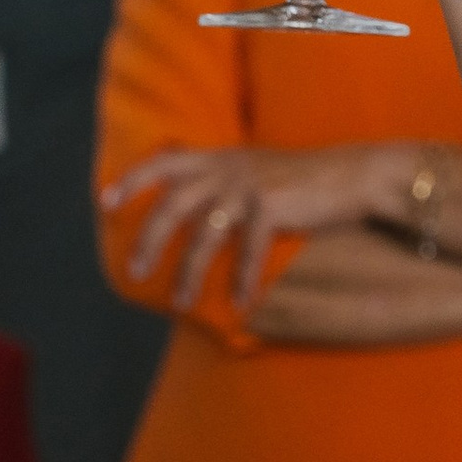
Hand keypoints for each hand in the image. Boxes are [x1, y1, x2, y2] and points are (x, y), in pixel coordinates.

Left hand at [106, 139, 424, 311]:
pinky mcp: (271, 205)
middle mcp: (227, 168)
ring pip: (203, 235)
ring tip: (179, 301)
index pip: (163, 161)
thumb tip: (202, 212)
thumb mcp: (258, 170)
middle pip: (171, 205)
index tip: (106, 203)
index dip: (132, 180)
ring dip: (188, 272)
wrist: (355, 175)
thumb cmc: (308, 181)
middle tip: (134, 272)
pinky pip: (248, 251)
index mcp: (220, 158)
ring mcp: (248, 186)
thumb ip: (227, 181)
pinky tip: (240, 303)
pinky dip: (242, 280)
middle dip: (148, 241)